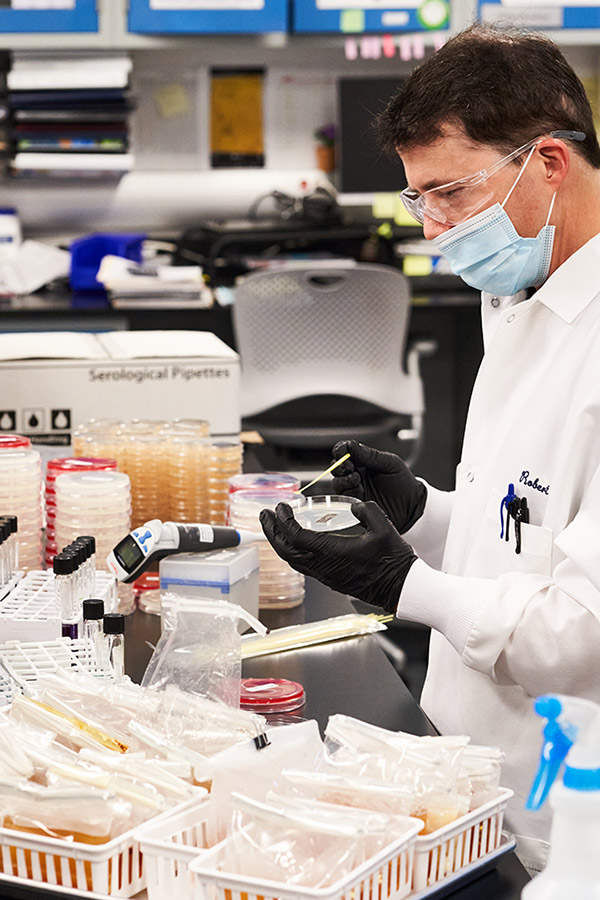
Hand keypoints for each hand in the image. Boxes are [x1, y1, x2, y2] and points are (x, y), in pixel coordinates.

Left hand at [259, 500, 416, 613]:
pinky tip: (298, 541)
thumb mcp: (383, 527)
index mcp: (332, 553)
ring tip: (276, 526)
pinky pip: (304, 566)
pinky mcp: (331, 580)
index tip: (281, 507)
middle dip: (272, 532)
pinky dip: (293, 551)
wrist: (401, 588)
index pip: (296, 537)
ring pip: (293, 561)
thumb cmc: (394, 562)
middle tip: (265, 515)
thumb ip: (366, 510)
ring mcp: (326, 576)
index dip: (284, 521)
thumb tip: (354, 505)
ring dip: (280, 543)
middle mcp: (324, 567)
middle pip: (286, 551)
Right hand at [331, 440, 426, 533]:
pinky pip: (344, 499)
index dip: (341, 450)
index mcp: (363, 461)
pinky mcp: (356, 505)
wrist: (413, 505)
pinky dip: (348, 493)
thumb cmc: (404, 482)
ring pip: (337, 484)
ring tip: (357, 479)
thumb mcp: (390, 463)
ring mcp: (355, 490)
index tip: (342, 450)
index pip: (345, 452)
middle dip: (339, 465)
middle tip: (349, 466)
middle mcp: (356, 475)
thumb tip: (351, 445)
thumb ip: (371, 455)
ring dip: (344, 480)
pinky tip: (359, 490)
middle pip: (337, 468)